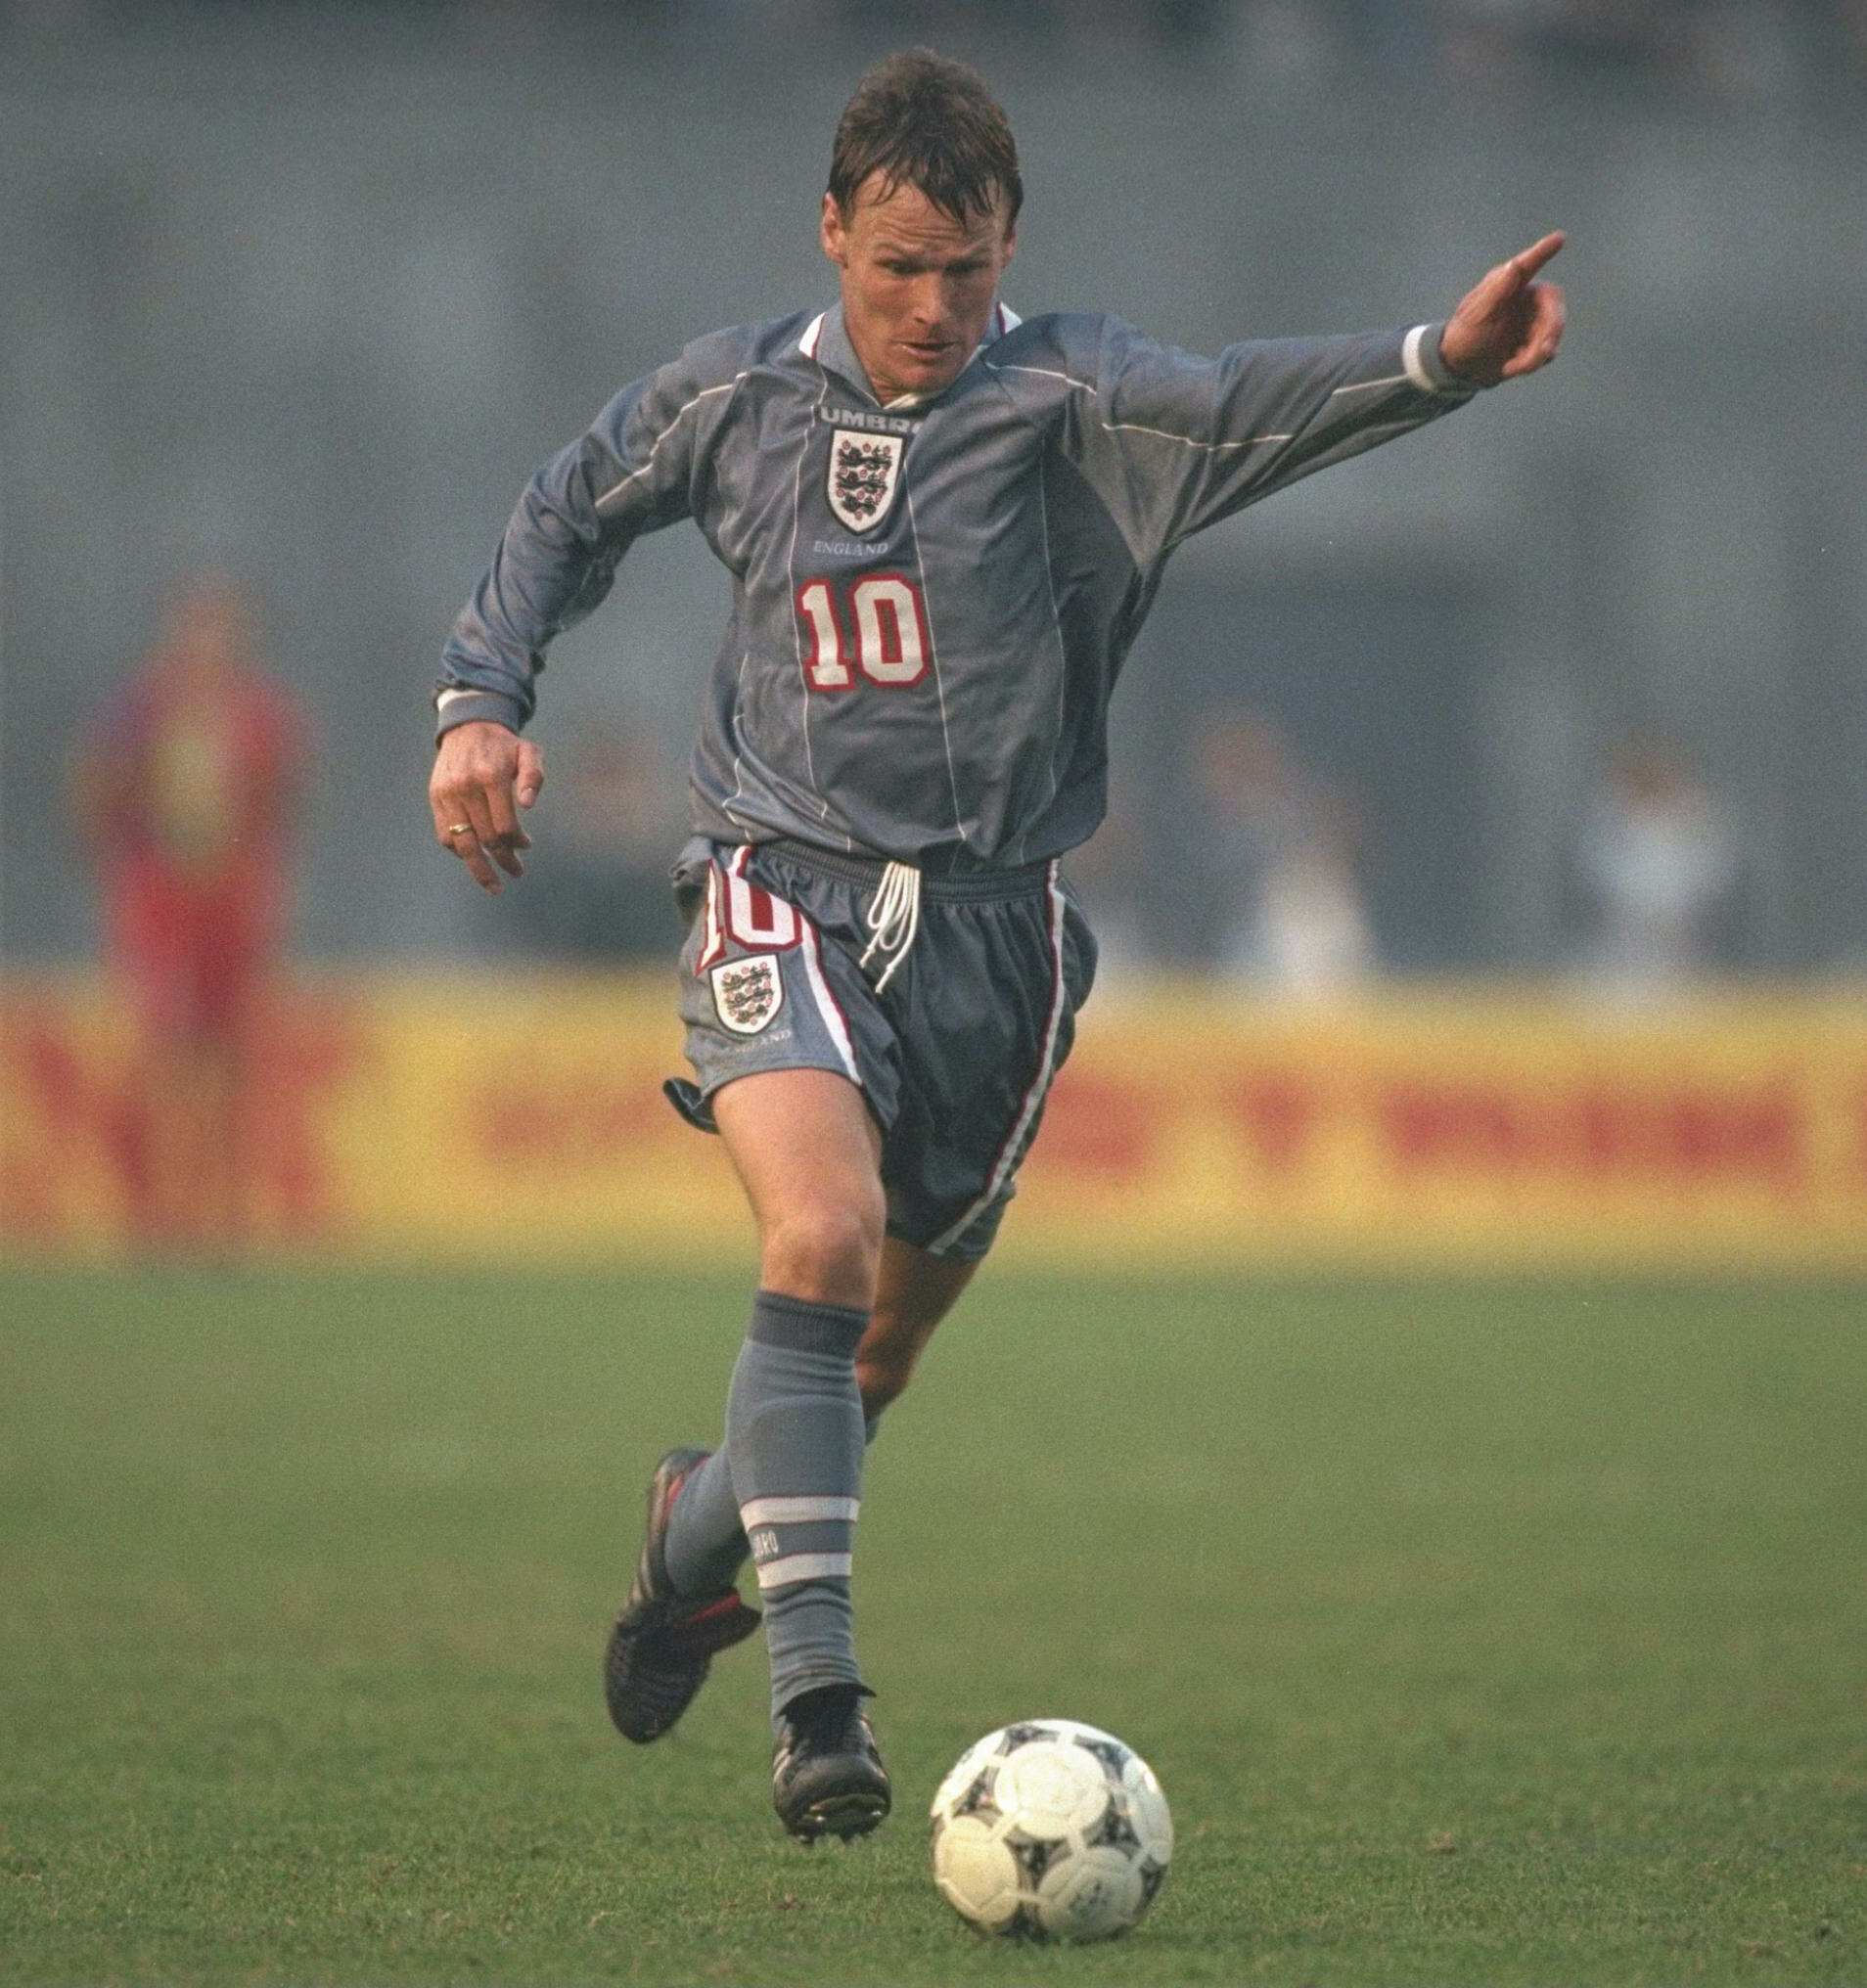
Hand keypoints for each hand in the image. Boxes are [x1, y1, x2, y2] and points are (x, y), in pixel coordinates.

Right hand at [429, 719, 543, 893]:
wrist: (469, 726)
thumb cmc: (504, 746)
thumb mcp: (529, 752)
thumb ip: (533, 776)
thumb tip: (528, 805)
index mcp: (490, 776)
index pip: (505, 825)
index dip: (517, 842)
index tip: (527, 845)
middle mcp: (466, 787)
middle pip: (485, 838)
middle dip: (503, 860)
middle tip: (517, 872)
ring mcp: (447, 794)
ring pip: (462, 843)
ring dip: (478, 868)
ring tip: (492, 885)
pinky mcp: (435, 797)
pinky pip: (445, 834)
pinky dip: (459, 850)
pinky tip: (474, 859)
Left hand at [1440, 231, 1566, 387]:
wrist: (1462, 369)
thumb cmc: (1464, 336)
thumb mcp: (1476, 316)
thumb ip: (1497, 291)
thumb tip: (1514, 265)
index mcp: (1508, 286)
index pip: (1529, 265)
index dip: (1544, 251)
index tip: (1560, 237)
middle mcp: (1525, 299)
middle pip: (1554, 306)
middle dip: (1552, 330)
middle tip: (1544, 351)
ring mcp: (1533, 320)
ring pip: (1553, 332)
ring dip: (1536, 354)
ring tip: (1512, 367)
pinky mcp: (1535, 341)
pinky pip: (1547, 351)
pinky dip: (1532, 363)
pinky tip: (1512, 366)